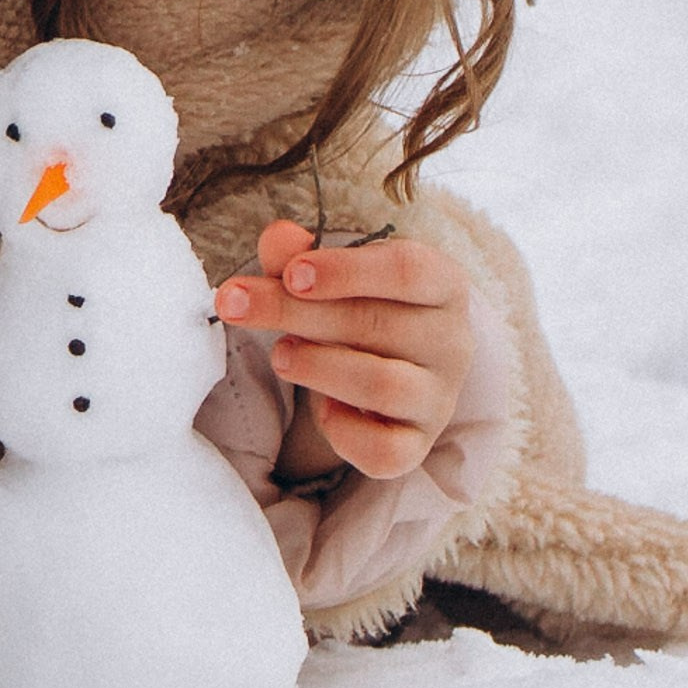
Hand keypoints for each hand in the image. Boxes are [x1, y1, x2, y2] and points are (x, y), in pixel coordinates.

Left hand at [216, 221, 472, 486]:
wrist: (392, 369)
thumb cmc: (359, 309)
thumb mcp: (330, 275)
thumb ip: (299, 255)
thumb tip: (279, 238)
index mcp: (442, 284)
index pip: (407, 269)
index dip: (346, 271)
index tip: (292, 275)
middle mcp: (452, 341)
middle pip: (376, 324)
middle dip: (296, 313)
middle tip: (236, 303)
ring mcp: (439, 398)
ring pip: (382, 386)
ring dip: (318, 367)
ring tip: (281, 354)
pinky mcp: (419, 445)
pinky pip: (385, 450)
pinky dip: (344, 431)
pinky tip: (323, 409)